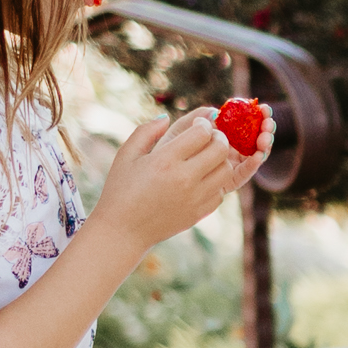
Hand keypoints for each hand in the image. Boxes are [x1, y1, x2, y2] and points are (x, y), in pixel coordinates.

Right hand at [93, 106, 268, 250]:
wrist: (123, 230)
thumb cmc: (121, 189)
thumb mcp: (126, 155)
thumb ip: (146, 131)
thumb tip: (166, 117)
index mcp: (164, 160)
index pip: (201, 133)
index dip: (203, 124)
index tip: (198, 126)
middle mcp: (184, 179)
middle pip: (220, 149)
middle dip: (219, 138)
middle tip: (210, 138)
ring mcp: (194, 198)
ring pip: (226, 170)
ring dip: (220, 160)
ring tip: (208, 158)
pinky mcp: (199, 213)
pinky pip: (221, 192)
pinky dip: (216, 182)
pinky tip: (202, 179)